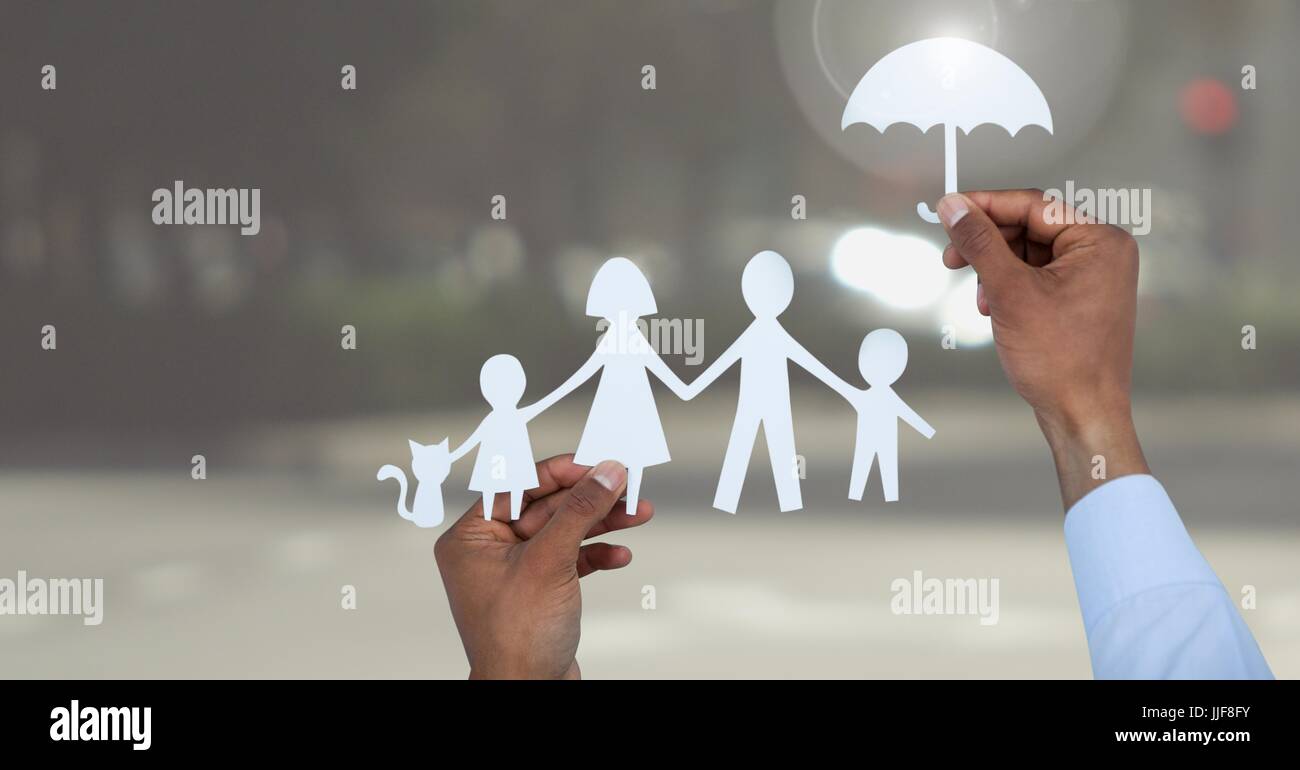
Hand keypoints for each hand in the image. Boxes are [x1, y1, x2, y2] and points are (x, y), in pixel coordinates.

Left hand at [434, 456, 652, 678]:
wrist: (529, 695)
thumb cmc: (517, 638)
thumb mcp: (549, 561)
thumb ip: (579, 511)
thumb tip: (606, 472)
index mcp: (471, 538)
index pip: (518, 486)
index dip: (561, 472)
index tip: (598, 462)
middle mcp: (489, 552)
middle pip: (547, 507)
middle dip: (591, 499)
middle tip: (628, 484)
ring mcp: (516, 573)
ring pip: (564, 532)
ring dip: (602, 523)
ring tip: (639, 512)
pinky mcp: (541, 592)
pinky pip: (571, 560)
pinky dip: (596, 554)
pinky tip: (620, 554)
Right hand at [937, 190, 1149, 509]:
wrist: (1081, 414)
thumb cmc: (1061, 359)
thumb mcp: (1009, 292)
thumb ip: (980, 242)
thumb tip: (953, 206)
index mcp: (1101, 241)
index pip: (1033, 206)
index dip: (986, 206)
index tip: (948, 210)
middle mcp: (1103, 253)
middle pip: (1030, 227)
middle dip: (988, 244)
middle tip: (952, 256)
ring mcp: (1093, 277)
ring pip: (1028, 253)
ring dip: (995, 269)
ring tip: (980, 297)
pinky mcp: (1079, 298)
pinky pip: (1036, 276)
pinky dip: (1008, 286)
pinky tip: (993, 307)